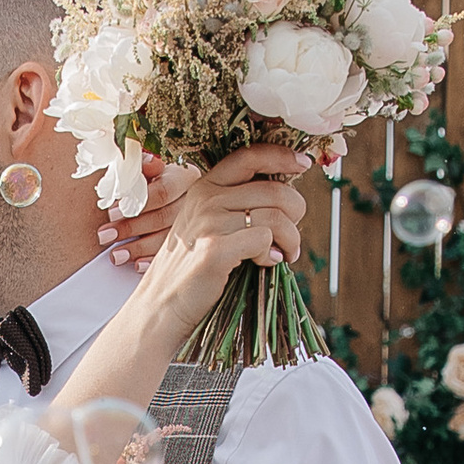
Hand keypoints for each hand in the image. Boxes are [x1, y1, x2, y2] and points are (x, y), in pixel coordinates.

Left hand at [98, 150, 194, 268]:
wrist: (178, 192)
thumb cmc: (156, 179)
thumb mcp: (148, 166)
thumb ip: (140, 165)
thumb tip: (141, 162)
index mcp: (185, 178)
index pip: (163, 192)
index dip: (137, 203)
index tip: (112, 212)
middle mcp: (193, 202)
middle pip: (163, 217)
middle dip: (130, 228)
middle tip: (106, 236)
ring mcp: (195, 225)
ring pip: (167, 239)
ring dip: (138, 248)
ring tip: (115, 255)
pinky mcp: (190, 244)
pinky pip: (174, 258)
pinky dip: (152, 261)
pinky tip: (136, 265)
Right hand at [128, 146, 311, 328]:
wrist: (160, 307)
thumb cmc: (191, 270)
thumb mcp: (207, 226)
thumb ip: (236, 206)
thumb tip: (286, 199)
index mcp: (204, 187)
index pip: (250, 156)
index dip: (282, 156)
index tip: (303, 164)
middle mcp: (206, 199)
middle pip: (275, 191)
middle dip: (296, 214)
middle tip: (291, 238)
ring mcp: (209, 223)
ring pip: (277, 217)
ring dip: (290, 239)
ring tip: (283, 254)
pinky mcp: (215, 250)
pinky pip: (265, 240)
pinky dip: (272, 254)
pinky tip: (265, 264)